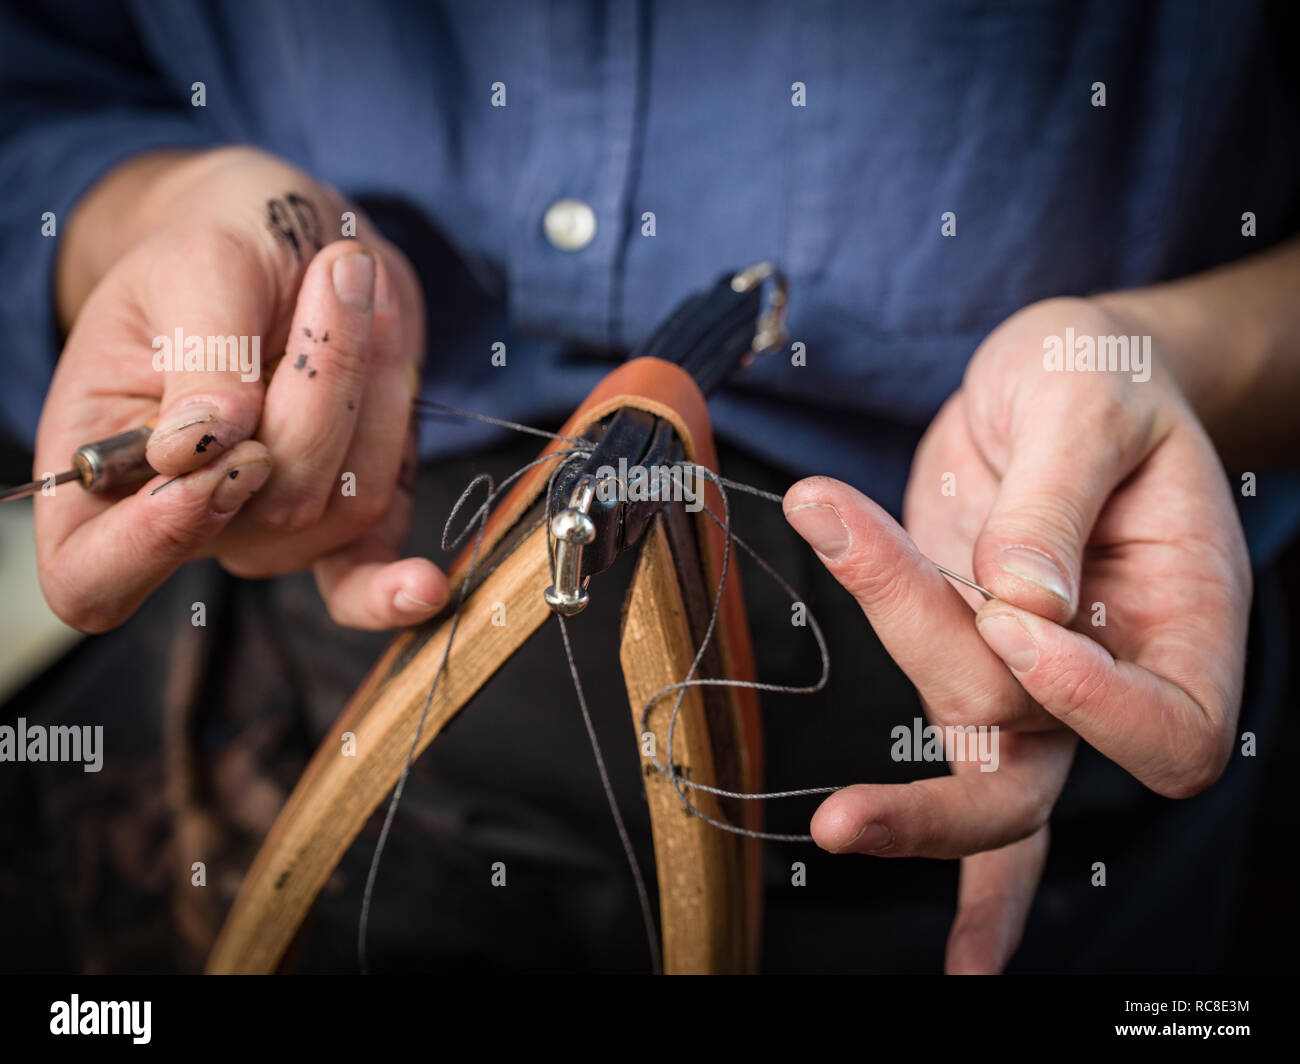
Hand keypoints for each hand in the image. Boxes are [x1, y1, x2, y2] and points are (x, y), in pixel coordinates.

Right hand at [35, 147, 445, 631]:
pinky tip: (425, 588)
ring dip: (374, 393)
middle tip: (334, 277)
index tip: (228, 452)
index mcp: (96, 466)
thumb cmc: (221, 246)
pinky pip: (365, 566)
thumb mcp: (200, 265)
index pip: (94, 573)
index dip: (154, 540)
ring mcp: (264, 527)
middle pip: (264, 512)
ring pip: (341, 505)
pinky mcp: (340, 517)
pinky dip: (395, 581)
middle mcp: (178, 519)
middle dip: (321, 390)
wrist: (293, 246)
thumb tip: (209, 441)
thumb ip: (203, 351)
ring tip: (361, 295)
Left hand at [784, 296, 1250, 971]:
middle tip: (841, 818)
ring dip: (888, 628)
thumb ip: (1057, 497)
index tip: (1015, 617)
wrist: (1056, 373)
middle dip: (938, 805)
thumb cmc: (1098, 377)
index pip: (1168, 727)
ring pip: (957, 717)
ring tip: (830, 510)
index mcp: (1185, 614)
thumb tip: (1020, 600)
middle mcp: (1110, 664)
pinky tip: (859, 847)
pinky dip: (912, 821)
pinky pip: (947, 745)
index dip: (1090, 703)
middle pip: (1036, 765)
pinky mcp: (959, 648)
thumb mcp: (1087, 400)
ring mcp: (1028, 667)